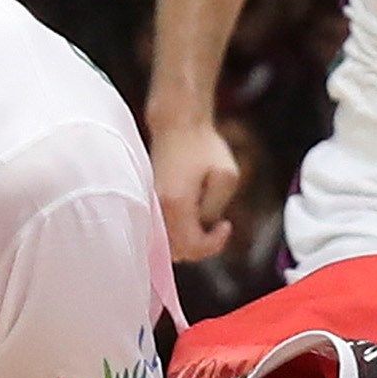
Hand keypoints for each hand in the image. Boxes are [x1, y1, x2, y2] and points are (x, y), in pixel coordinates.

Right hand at [150, 105, 240, 258]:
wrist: (177, 124)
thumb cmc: (204, 146)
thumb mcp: (226, 176)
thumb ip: (216, 208)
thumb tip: (206, 227)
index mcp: (176, 204)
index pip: (193, 247)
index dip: (215, 244)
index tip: (226, 224)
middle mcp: (158, 209)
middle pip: (178, 253)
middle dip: (201, 246)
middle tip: (216, 225)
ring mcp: (151, 206)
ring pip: (168, 246)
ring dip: (189, 241)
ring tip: (204, 220)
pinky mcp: (150, 203)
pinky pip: (162, 233)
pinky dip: (178, 234)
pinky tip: (192, 216)